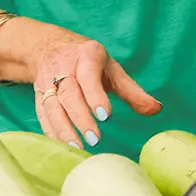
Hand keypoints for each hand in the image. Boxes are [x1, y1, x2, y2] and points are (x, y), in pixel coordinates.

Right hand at [32, 38, 160, 147]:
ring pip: (52, 107)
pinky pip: (42, 115)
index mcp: (85, 57)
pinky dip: (51, 132)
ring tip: (77, 147)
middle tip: (95, 139)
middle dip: (81, 118)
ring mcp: (47, 83)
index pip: (88, 76)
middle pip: (68, 94)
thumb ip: (132, 91)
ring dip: (63, 129)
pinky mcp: (38, 96)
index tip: (106, 116)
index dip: (95, 95)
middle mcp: (63, 69)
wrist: (49, 48)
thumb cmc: (87, 61)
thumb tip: (156, 109)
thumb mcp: (111, 69)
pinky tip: (63, 147)